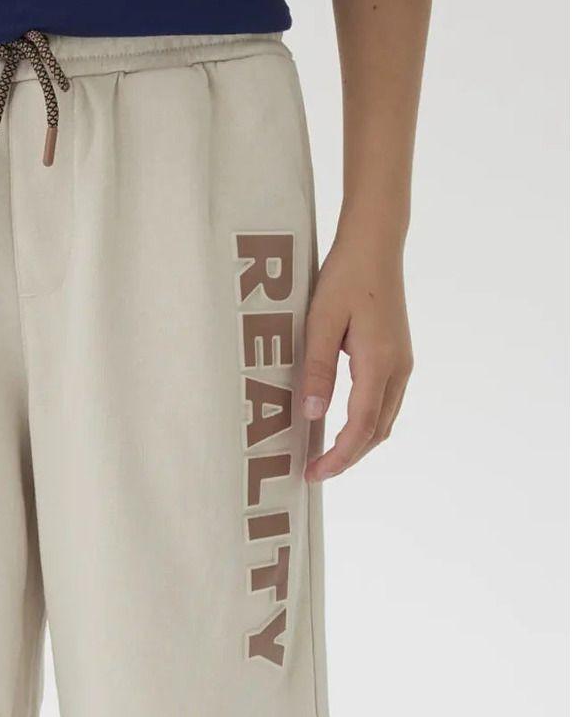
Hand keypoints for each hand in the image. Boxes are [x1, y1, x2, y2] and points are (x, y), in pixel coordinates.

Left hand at [300, 234, 412, 483]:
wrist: (376, 244)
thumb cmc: (345, 276)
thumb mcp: (320, 321)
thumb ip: (317, 370)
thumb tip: (314, 415)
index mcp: (379, 362)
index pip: (361, 427)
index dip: (339, 456)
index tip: (314, 473)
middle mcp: (398, 369)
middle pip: (377, 432)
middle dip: (347, 458)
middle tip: (314, 472)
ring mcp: (402, 364)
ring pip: (383, 421)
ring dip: (357, 444)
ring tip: (325, 455)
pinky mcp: (397, 357)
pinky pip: (384, 404)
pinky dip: (365, 425)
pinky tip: (342, 427)